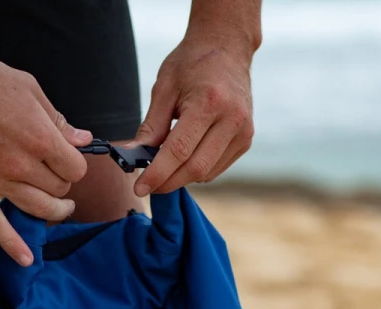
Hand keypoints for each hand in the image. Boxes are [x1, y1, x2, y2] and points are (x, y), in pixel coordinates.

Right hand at [0, 43, 91, 264]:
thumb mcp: (28, 89)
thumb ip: (57, 120)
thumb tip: (83, 140)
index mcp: (39, 137)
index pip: (75, 169)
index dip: (75, 164)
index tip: (68, 157)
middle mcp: (20, 164)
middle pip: (58, 190)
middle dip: (62, 182)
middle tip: (55, 172)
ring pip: (37, 210)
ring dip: (54, 211)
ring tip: (60, 208)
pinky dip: (12, 245)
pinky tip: (26, 260)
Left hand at [130, 24, 256, 196]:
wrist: (227, 48)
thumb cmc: (192, 63)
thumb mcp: (165, 88)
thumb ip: (150, 126)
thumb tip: (134, 156)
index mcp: (209, 102)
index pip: (179, 151)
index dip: (157, 173)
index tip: (139, 188)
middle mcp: (232, 119)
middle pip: (195, 168)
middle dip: (167, 182)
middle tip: (147, 185)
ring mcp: (243, 131)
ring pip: (206, 173)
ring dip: (181, 177)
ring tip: (163, 168)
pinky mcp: (246, 140)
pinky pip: (216, 168)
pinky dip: (195, 170)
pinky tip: (183, 159)